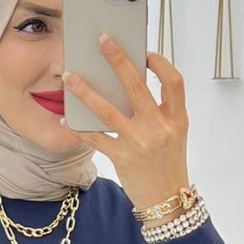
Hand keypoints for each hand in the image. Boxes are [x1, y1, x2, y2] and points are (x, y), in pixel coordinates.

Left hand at [60, 36, 190, 210]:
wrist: (167, 202)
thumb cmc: (168, 164)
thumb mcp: (174, 134)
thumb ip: (159, 110)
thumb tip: (128, 82)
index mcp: (177, 119)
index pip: (174, 82)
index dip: (160, 64)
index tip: (145, 53)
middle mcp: (160, 128)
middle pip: (137, 86)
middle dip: (118, 60)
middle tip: (103, 41)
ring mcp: (140, 143)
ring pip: (108, 110)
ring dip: (86, 91)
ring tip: (69, 77)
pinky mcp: (122, 158)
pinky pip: (95, 138)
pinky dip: (78, 128)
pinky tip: (66, 120)